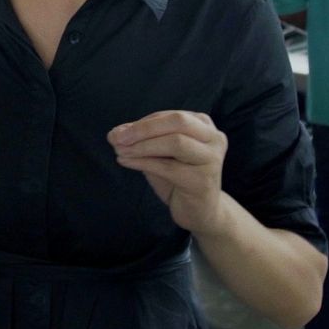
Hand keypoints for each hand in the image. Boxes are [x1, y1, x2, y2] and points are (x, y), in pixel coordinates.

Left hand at [109, 111, 228, 236]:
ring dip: (142, 146)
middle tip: (117, 138)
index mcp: (203, 125)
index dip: (142, 123)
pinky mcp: (202, 180)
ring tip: (120, 151)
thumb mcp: (159, 155)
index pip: (169, 116)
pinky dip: (143, 162)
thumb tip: (114, 134)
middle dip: (144, 129)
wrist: (201, 212)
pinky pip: (168, 167)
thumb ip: (141, 142)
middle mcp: (213, 138)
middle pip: (178, 121)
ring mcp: (211, 158)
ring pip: (175, 142)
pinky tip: (125, 162)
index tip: (117, 132)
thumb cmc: (178, 179)